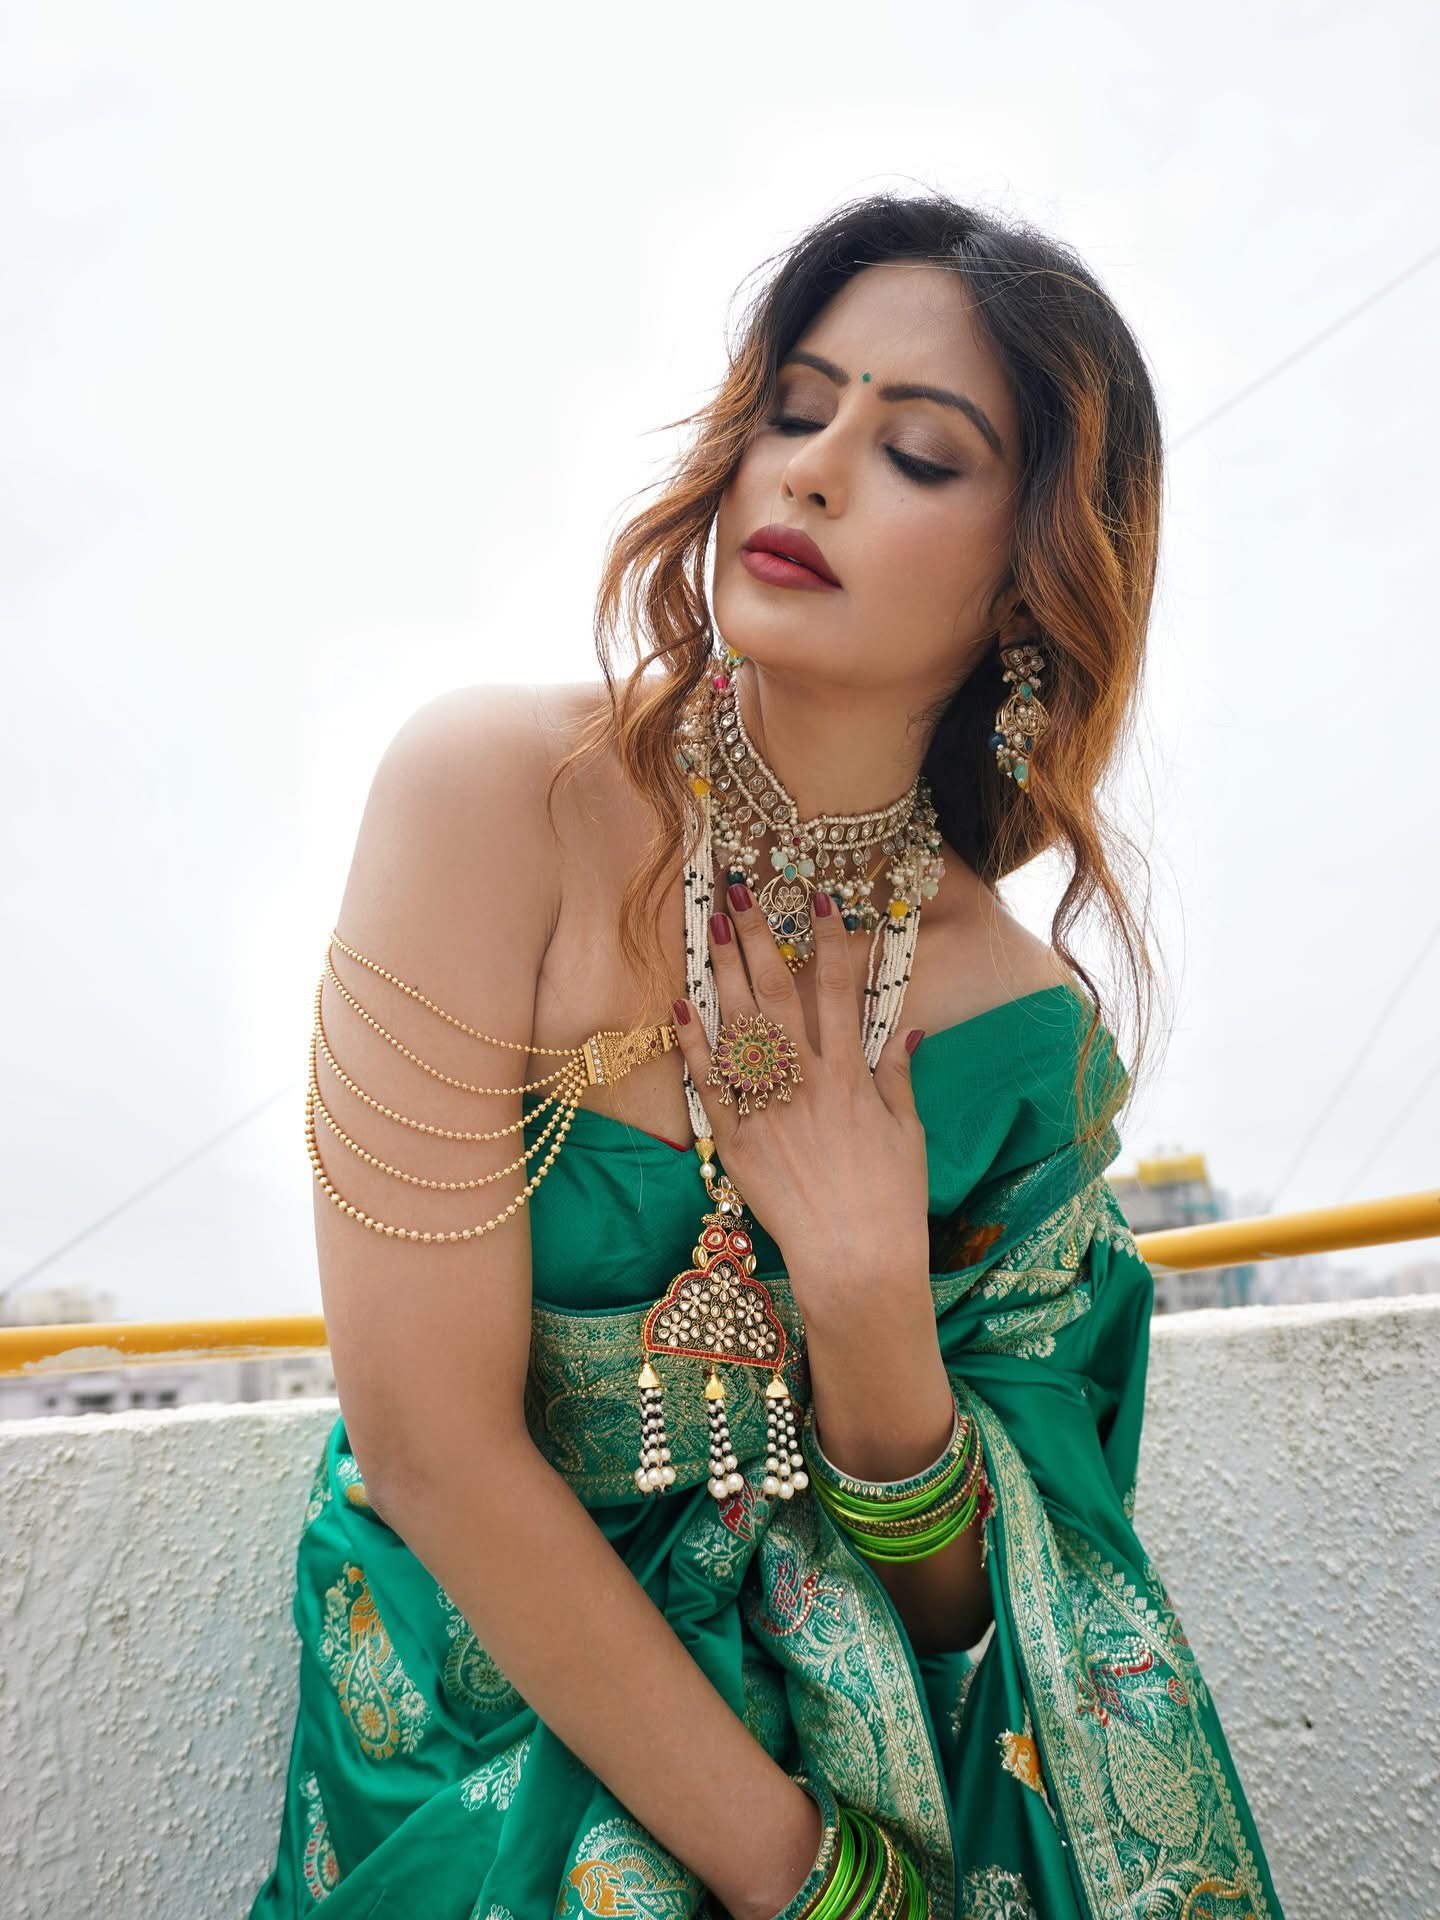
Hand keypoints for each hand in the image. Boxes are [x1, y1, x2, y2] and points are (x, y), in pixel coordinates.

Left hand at [670, 881, 929, 1314]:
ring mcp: (767, 1110)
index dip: (829, 940)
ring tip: (708, 926)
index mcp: (851, 1076)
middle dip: (759, 938)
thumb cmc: (889, 1200)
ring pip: (739, 1027)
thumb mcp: (906, 1132)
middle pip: (778, 994)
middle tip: (739, 892)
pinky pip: (709, 1084)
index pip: (840, 991)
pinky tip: (681, 1004)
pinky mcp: (737, 1141)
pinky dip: (694, 1044)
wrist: (855, 1261)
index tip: (817, 899)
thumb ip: (899, 1075)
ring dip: (723, 972)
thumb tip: (908, 1027)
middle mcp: (806, 1082)